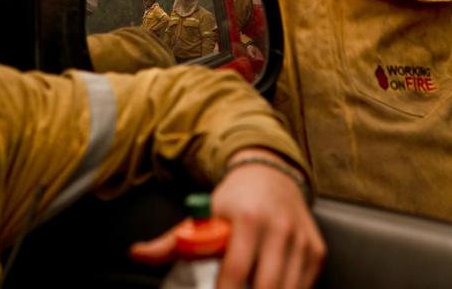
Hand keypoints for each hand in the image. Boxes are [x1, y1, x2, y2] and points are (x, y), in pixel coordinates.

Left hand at [129, 148, 324, 288]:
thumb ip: (172, 241)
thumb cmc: (234, 200)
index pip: (235, 273)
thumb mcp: (203, 215)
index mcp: (247, 220)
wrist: (271, 173)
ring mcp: (301, 241)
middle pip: (266, 288)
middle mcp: (279, 229)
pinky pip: (303, 286)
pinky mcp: (316, 250)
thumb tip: (135, 253)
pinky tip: (269, 286)